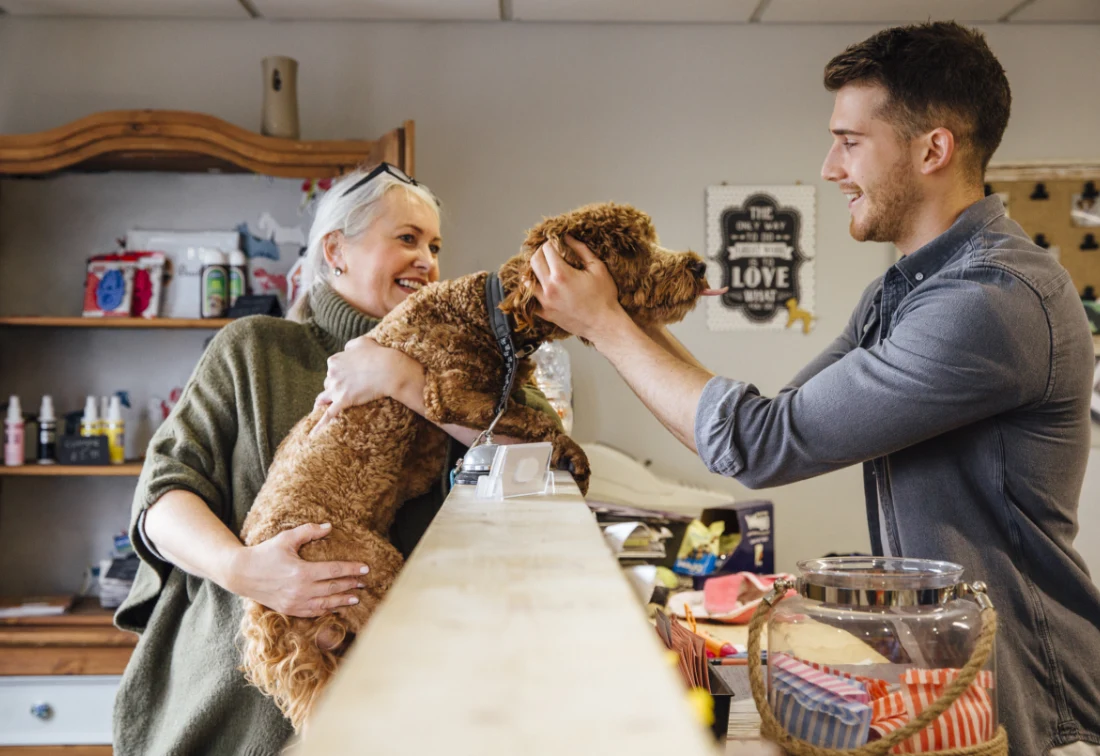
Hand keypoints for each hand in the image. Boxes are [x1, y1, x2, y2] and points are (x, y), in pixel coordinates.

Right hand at [226, 523, 368, 616]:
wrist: (241, 574)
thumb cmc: (264, 553)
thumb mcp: (286, 538)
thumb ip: (308, 532)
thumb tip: (329, 527)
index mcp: (302, 572)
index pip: (334, 571)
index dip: (351, 569)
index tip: (365, 568)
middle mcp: (300, 590)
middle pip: (333, 588)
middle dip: (351, 584)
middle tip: (365, 582)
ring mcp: (295, 603)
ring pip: (326, 603)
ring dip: (343, 600)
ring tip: (356, 597)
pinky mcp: (289, 610)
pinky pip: (313, 612)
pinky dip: (327, 609)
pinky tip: (335, 606)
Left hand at [312, 335, 423, 435]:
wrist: (389, 369)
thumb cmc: (379, 354)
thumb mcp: (363, 342)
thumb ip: (351, 346)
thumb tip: (346, 350)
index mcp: (334, 360)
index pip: (331, 370)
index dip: (339, 375)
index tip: (348, 377)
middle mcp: (332, 374)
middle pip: (328, 384)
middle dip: (335, 388)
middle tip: (348, 391)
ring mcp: (337, 389)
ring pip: (325, 398)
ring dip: (325, 403)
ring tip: (322, 410)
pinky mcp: (344, 401)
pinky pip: (328, 415)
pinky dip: (320, 425)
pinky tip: (313, 435)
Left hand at [528, 235, 628, 343]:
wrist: (604, 324)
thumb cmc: (604, 297)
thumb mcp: (598, 268)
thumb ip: (581, 250)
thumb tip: (568, 237)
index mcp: (562, 274)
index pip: (546, 249)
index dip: (551, 242)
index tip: (556, 242)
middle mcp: (549, 288)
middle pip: (534, 261)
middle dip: (540, 252)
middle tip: (549, 251)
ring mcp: (545, 302)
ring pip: (528, 280)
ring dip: (534, 271)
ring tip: (544, 268)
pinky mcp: (546, 314)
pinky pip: (531, 300)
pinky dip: (533, 291)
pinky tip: (541, 287)